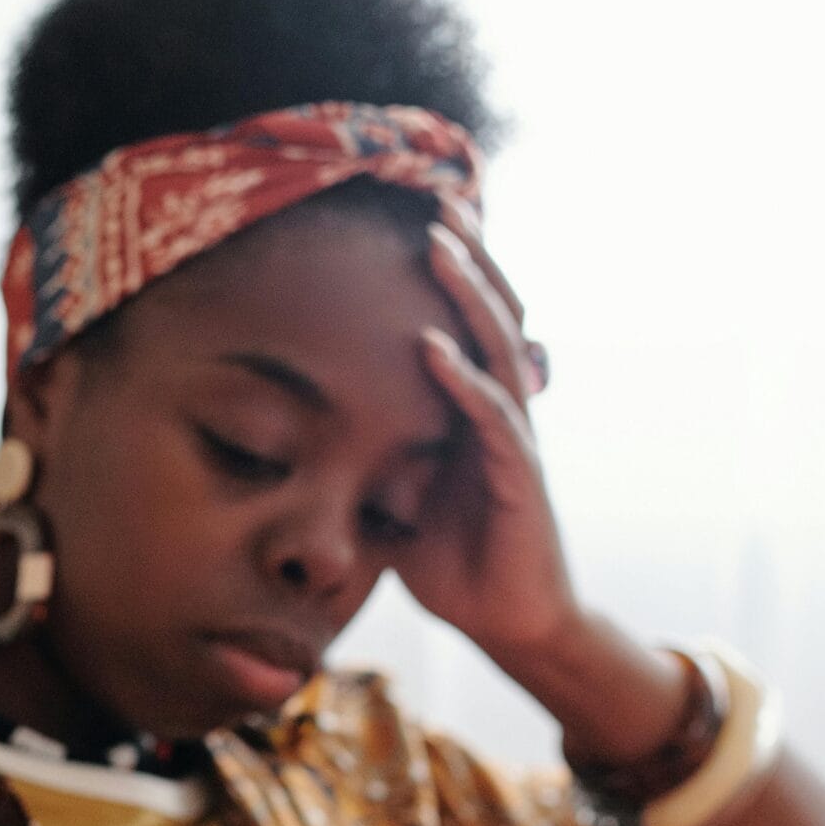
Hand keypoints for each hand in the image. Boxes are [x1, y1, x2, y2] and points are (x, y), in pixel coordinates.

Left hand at [396, 194, 581, 663]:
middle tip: (436, 201)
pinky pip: (493, 420)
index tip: (417, 221)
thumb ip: (366, 463)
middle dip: (466, 259)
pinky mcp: (521, 479)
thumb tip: (302, 442)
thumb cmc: (453, 565)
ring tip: (440, 246)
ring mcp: (515, 442)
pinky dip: (463, 382)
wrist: (507, 624)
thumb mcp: (394, 504)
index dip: (450, 276)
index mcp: (473, 413)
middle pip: (491, 317)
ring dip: (467, 297)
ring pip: (496, 350)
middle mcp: (501, 413)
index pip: (466, 326)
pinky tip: (434, 350)